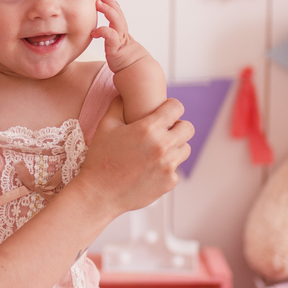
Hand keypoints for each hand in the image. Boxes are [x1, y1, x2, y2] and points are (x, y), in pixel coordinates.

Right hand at [74, 98, 193, 218]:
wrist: (99, 194)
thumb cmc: (100, 159)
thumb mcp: (105, 127)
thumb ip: (118, 105)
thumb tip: (124, 93)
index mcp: (148, 129)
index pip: (176, 107)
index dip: (170, 107)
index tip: (164, 112)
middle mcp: (162, 146)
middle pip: (188, 128)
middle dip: (177, 127)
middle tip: (164, 131)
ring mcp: (168, 165)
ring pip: (185, 149)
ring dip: (175, 147)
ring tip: (157, 151)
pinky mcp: (169, 182)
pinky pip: (176, 169)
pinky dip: (166, 167)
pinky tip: (150, 169)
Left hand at [92, 0, 151, 73]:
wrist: (135, 72)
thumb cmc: (125, 62)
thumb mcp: (118, 47)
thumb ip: (114, 38)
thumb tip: (107, 32)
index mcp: (122, 33)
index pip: (118, 15)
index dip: (114, 5)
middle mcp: (122, 34)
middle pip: (118, 14)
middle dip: (110, 3)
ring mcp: (120, 40)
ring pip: (116, 21)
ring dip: (107, 10)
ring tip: (98, 3)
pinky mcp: (116, 48)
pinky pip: (110, 36)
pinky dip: (102, 31)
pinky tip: (94, 32)